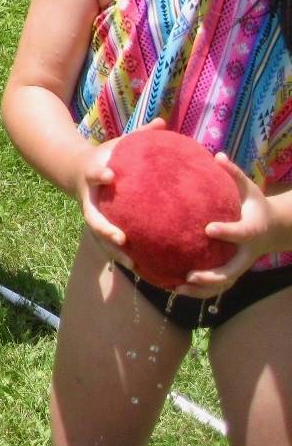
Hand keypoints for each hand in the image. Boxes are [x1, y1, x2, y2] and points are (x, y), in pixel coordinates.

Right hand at [74, 134, 134, 269]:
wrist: (75, 171)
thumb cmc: (104, 157)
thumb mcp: (117, 145)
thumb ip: (139, 135)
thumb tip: (163, 122)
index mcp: (92, 175)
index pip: (93, 174)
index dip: (99, 175)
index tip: (110, 176)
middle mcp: (88, 198)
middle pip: (91, 217)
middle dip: (104, 229)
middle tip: (121, 239)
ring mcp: (91, 214)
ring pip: (98, 237)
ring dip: (113, 252)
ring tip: (133, 264)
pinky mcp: (97, 225)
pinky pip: (108, 244)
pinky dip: (122, 257)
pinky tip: (143, 270)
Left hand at [174, 155, 281, 297]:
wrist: (273, 229)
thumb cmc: (254, 204)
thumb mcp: (249, 189)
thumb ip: (234, 174)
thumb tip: (218, 155)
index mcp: (252, 230)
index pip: (241, 233)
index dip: (227, 232)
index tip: (208, 229)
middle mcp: (246, 252)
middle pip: (232, 271)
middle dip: (212, 276)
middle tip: (190, 275)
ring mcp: (239, 265)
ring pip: (222, 284)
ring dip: (201, 290)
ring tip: (176, 288)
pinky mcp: (231, 270)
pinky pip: (216, 286)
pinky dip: (198, 290)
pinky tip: (173, 287)